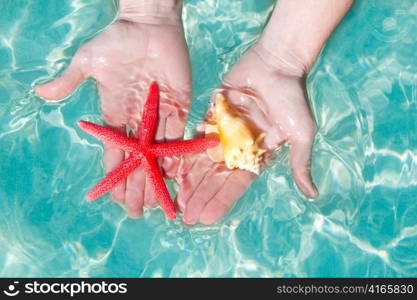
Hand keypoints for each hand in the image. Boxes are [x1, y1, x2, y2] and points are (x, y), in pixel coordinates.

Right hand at [36, 2, 190, 217]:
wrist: (149, 25)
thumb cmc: (118, 40)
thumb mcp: (89, 61)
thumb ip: (70, 80)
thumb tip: (42, 93)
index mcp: (115, 113)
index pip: (114, 151)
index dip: (114, 174)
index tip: (113, 196)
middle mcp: (138, 120)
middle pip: (137, 159)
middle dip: (136, 185)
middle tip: (137, 212)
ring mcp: (160, 114)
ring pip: (159, 154)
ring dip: (157, 178)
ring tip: (158, 202)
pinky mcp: (180, 105)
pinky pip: (181, 135)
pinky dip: (180, 156)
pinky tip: (179, 176)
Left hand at [176, 43, 317, 224]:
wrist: (277, 63)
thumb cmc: (292, 98)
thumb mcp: (300, 134)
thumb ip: (300, 163)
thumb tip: (313, 195)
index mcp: (257, 155)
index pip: (236, 184)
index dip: (220, 201)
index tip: (206, 218)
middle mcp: (238, 147)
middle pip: (215, 177)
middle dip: (201, 196)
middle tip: (186, 217)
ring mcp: (224, 132)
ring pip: (202, 161)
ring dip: (190, 181)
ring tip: (177, 200)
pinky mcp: (212, 115)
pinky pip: (195, 137)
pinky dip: (185, 154)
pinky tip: (173, 171)